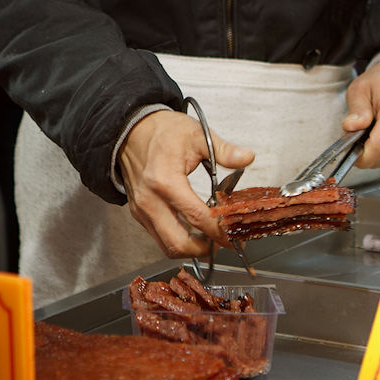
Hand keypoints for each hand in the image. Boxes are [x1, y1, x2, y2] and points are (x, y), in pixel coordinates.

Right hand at [118, 110, 254, 257]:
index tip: (235, 235)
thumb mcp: (198, 135)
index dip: (219, 231)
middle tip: (224, 244)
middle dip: (204, 249)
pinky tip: (196, 233)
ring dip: (191, 249)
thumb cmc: (163, 132)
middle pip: (178, 242)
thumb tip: (246, 157)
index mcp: (165, 181)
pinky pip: (159, 237)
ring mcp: (142, 209)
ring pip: (166, 246)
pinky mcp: (139, 213)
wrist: (132, 130)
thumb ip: (224, 150)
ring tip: (211, 241)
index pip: (197, 216)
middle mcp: (150, 200)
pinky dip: (179, 241)